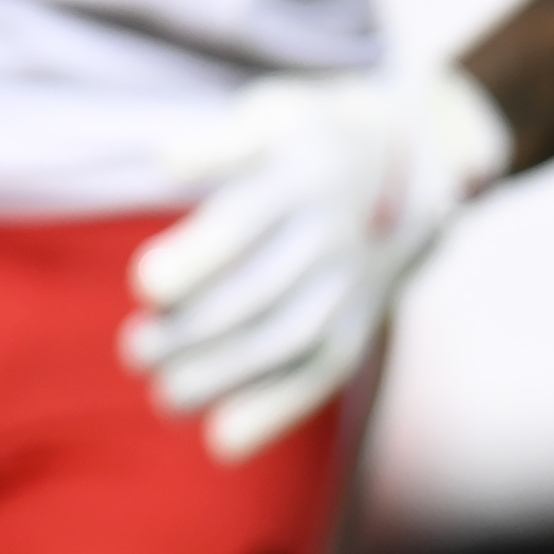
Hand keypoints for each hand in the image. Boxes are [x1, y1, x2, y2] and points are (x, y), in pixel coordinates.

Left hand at [123, 64, 516, 461]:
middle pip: (259, 294)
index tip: (146, 287)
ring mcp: (354, 281)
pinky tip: (221, 441)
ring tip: (165, 394)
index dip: (195, 259)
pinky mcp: (362, 321)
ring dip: (221, 378)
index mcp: (305, 171)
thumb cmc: (312, 134)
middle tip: (135, 351)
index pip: (245, 223)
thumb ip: (220, 141)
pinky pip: (322, 372)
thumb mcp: (275, 112)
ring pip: (288, 341)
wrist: (418, 158)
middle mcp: (335, 231)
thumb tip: (167, 162)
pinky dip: (274, 412)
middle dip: (191, 334)